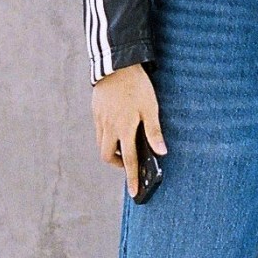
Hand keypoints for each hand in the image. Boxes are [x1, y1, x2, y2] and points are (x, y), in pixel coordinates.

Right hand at [92, 63, 165, 197]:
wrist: (117, 65)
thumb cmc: (137, 87)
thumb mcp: (150, 108)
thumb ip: (154, 132)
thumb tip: (161, 153)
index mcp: (124, 129)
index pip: (128, 161)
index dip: (132, 178)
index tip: (134, 193)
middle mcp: (109, 127)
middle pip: (107, 156)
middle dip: (118, 164)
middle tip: (130, 161)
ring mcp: (100, 120)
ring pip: (101, 144)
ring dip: (111, 150)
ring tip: (125, 144)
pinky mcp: (96, 112)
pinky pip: (99, 131)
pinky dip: (107, 137)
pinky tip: (118, 128)